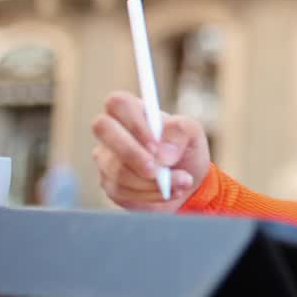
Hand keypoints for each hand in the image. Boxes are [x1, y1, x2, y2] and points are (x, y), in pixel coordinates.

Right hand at [90, 91, 210, 211]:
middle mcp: (113, 131)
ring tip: (179, 182)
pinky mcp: (109, 183)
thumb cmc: (185, 149)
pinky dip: (149, 194)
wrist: (186, 183)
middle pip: (103, 129)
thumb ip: (180, 131)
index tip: (155, 144)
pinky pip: (121, 190)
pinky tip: (166, 192)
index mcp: (133, 110)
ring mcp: (107, 157)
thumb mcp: (193, 134)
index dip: (133, 122)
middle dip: (132, 153)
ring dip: (151, 181)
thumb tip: (162, 153)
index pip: (118, 102)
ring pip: (116, 168)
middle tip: (158, 170)